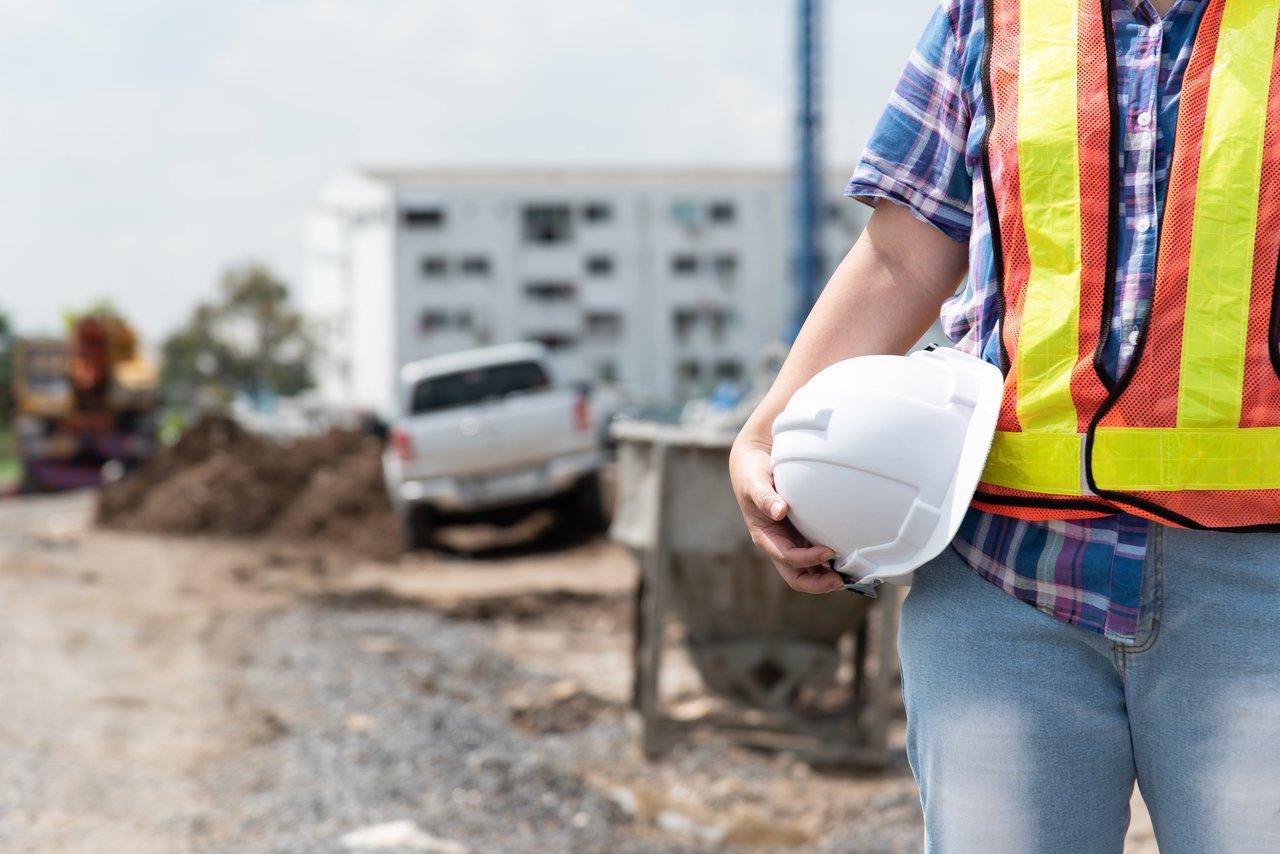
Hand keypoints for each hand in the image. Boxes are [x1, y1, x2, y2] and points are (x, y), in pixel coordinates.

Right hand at [729, 434, 842, 593]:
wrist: (755, 464)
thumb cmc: (752, 475)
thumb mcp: (754, 484)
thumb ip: (765, 498)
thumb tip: (779, 511)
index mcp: (766, 537)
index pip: (787, 558)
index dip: (808, 559)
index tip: (829, 551)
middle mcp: (780, 545)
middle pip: (798, 577)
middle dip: (819, 583)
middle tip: (842, 580)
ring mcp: (793, 542)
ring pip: (810, 572)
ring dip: (828, 578)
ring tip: (852, 576)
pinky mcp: (803, 536)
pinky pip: (818, 556)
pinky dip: (832, 563)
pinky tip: (850, 559)